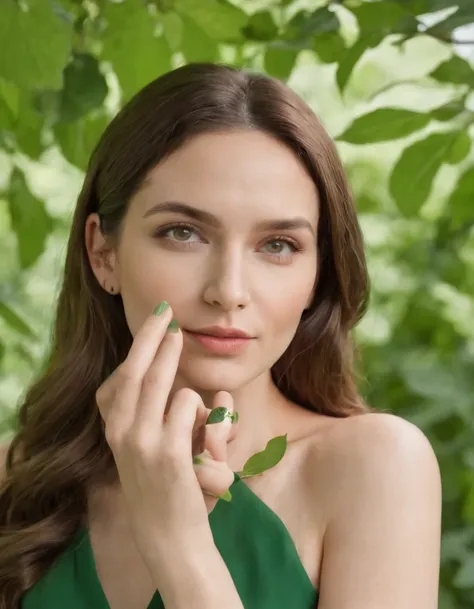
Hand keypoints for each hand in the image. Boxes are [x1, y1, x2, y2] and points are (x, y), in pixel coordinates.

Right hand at [95, 305, 234, 565]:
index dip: (140, 345)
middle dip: (155, 336)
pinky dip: (213, 419)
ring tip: (207, 432)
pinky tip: (213, 448)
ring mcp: (141, 440)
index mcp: (115, 428)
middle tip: (170, 314)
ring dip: (201, 405)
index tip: (156, 322)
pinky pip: (193, 408)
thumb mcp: (155, 450)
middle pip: (139, 369)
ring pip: (173, 387)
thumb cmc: (169, 491)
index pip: (123, 375)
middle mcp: (121, 431)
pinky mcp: (167, 452)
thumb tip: (206, 391)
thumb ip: (165, 417)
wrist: (169, 542)